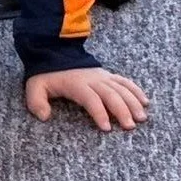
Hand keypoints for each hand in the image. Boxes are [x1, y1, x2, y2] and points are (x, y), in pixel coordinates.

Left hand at [25, 68, 148, 131]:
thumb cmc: (46, 75)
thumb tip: (44, 116)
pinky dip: (136, 91)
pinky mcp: (108, 75)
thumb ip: (37, 102)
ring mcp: (102, 76)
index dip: (99, 113)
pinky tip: (145, 102)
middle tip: (130, 127)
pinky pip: (125, 81)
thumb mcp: (35, 87)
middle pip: (111, 94)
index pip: (91, 99)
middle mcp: (93, 80)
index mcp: (76, 84)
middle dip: (122, 110)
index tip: (107, 128)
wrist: (55, 53)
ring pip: (122, 88)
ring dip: (133, 102)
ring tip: (142, 118)